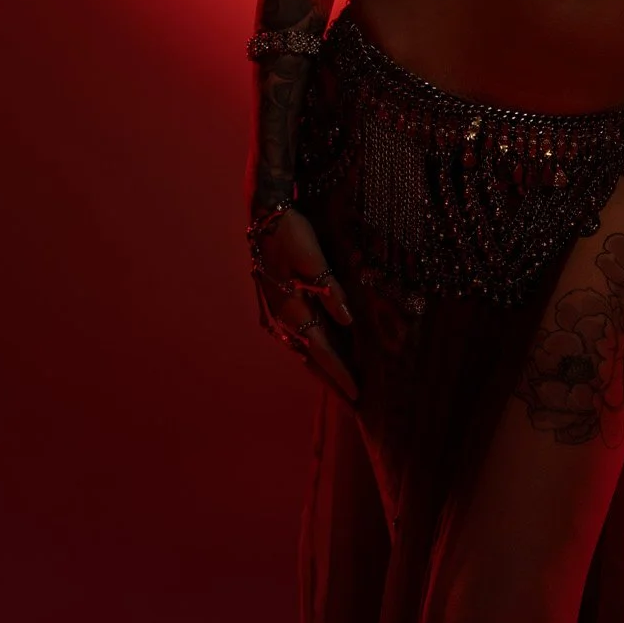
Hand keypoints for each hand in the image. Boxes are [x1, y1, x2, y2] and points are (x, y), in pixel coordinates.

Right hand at [249, 205, 358, 406]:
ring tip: (342, 387)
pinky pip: (298, 339)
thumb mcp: (313, 259)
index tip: (359, 395)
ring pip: (304, 352)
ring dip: (323, 370)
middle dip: (333, 382)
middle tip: (354, 405)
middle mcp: (282, 320)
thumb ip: (329, 290)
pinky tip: (323, 356)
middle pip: (311, 360)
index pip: (322, 352)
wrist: (264, 217)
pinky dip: (314, 353)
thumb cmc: (292, 235)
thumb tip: (347, 320)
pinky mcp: (277, 308)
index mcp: (292, 311)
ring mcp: (277, 316)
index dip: (341, 374)